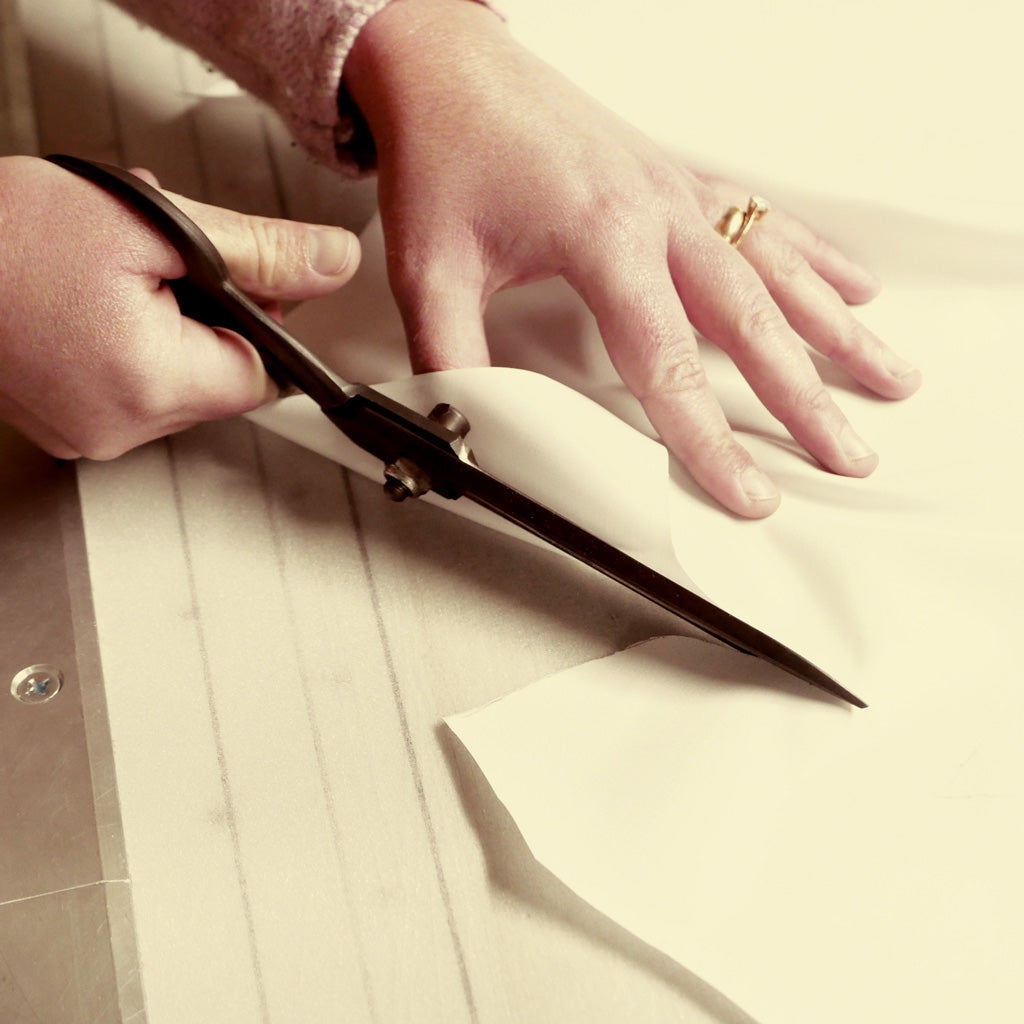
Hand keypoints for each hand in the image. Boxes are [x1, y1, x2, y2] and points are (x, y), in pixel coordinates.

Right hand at [0, 156, 358, 458]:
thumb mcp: (152, 222)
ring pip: (176, 386)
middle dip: (212, 318)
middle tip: (169, 264)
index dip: (264, 322)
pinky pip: (129, 392)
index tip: (247, 285)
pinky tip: (98, 304)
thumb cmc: (3, 232)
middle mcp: (116, 427)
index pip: (263, 376)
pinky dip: (130, 346)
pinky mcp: (60, 425)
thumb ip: (259, 251)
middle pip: (220, 382)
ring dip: (170, 329)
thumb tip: (332, 264)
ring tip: (121, 277)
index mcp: (148, 384)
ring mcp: (83, 433)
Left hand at [344, 0, 920, 516]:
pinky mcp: (679, 179)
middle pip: (751, 321)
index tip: (746, 491)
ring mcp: (678, 192)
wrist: (451, 66)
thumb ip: (449, 357)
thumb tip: (467, 427)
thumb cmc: (446, 154)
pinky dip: (816, 259)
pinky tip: (853, 285)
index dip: (708, 438)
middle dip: (805, 398)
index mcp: (602, 236)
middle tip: (848, 455)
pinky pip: (765, 223)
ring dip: (839, 329)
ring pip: (779, 269)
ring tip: (890, 378)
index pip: (667, 361)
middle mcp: (658, 212)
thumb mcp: (427, 268)